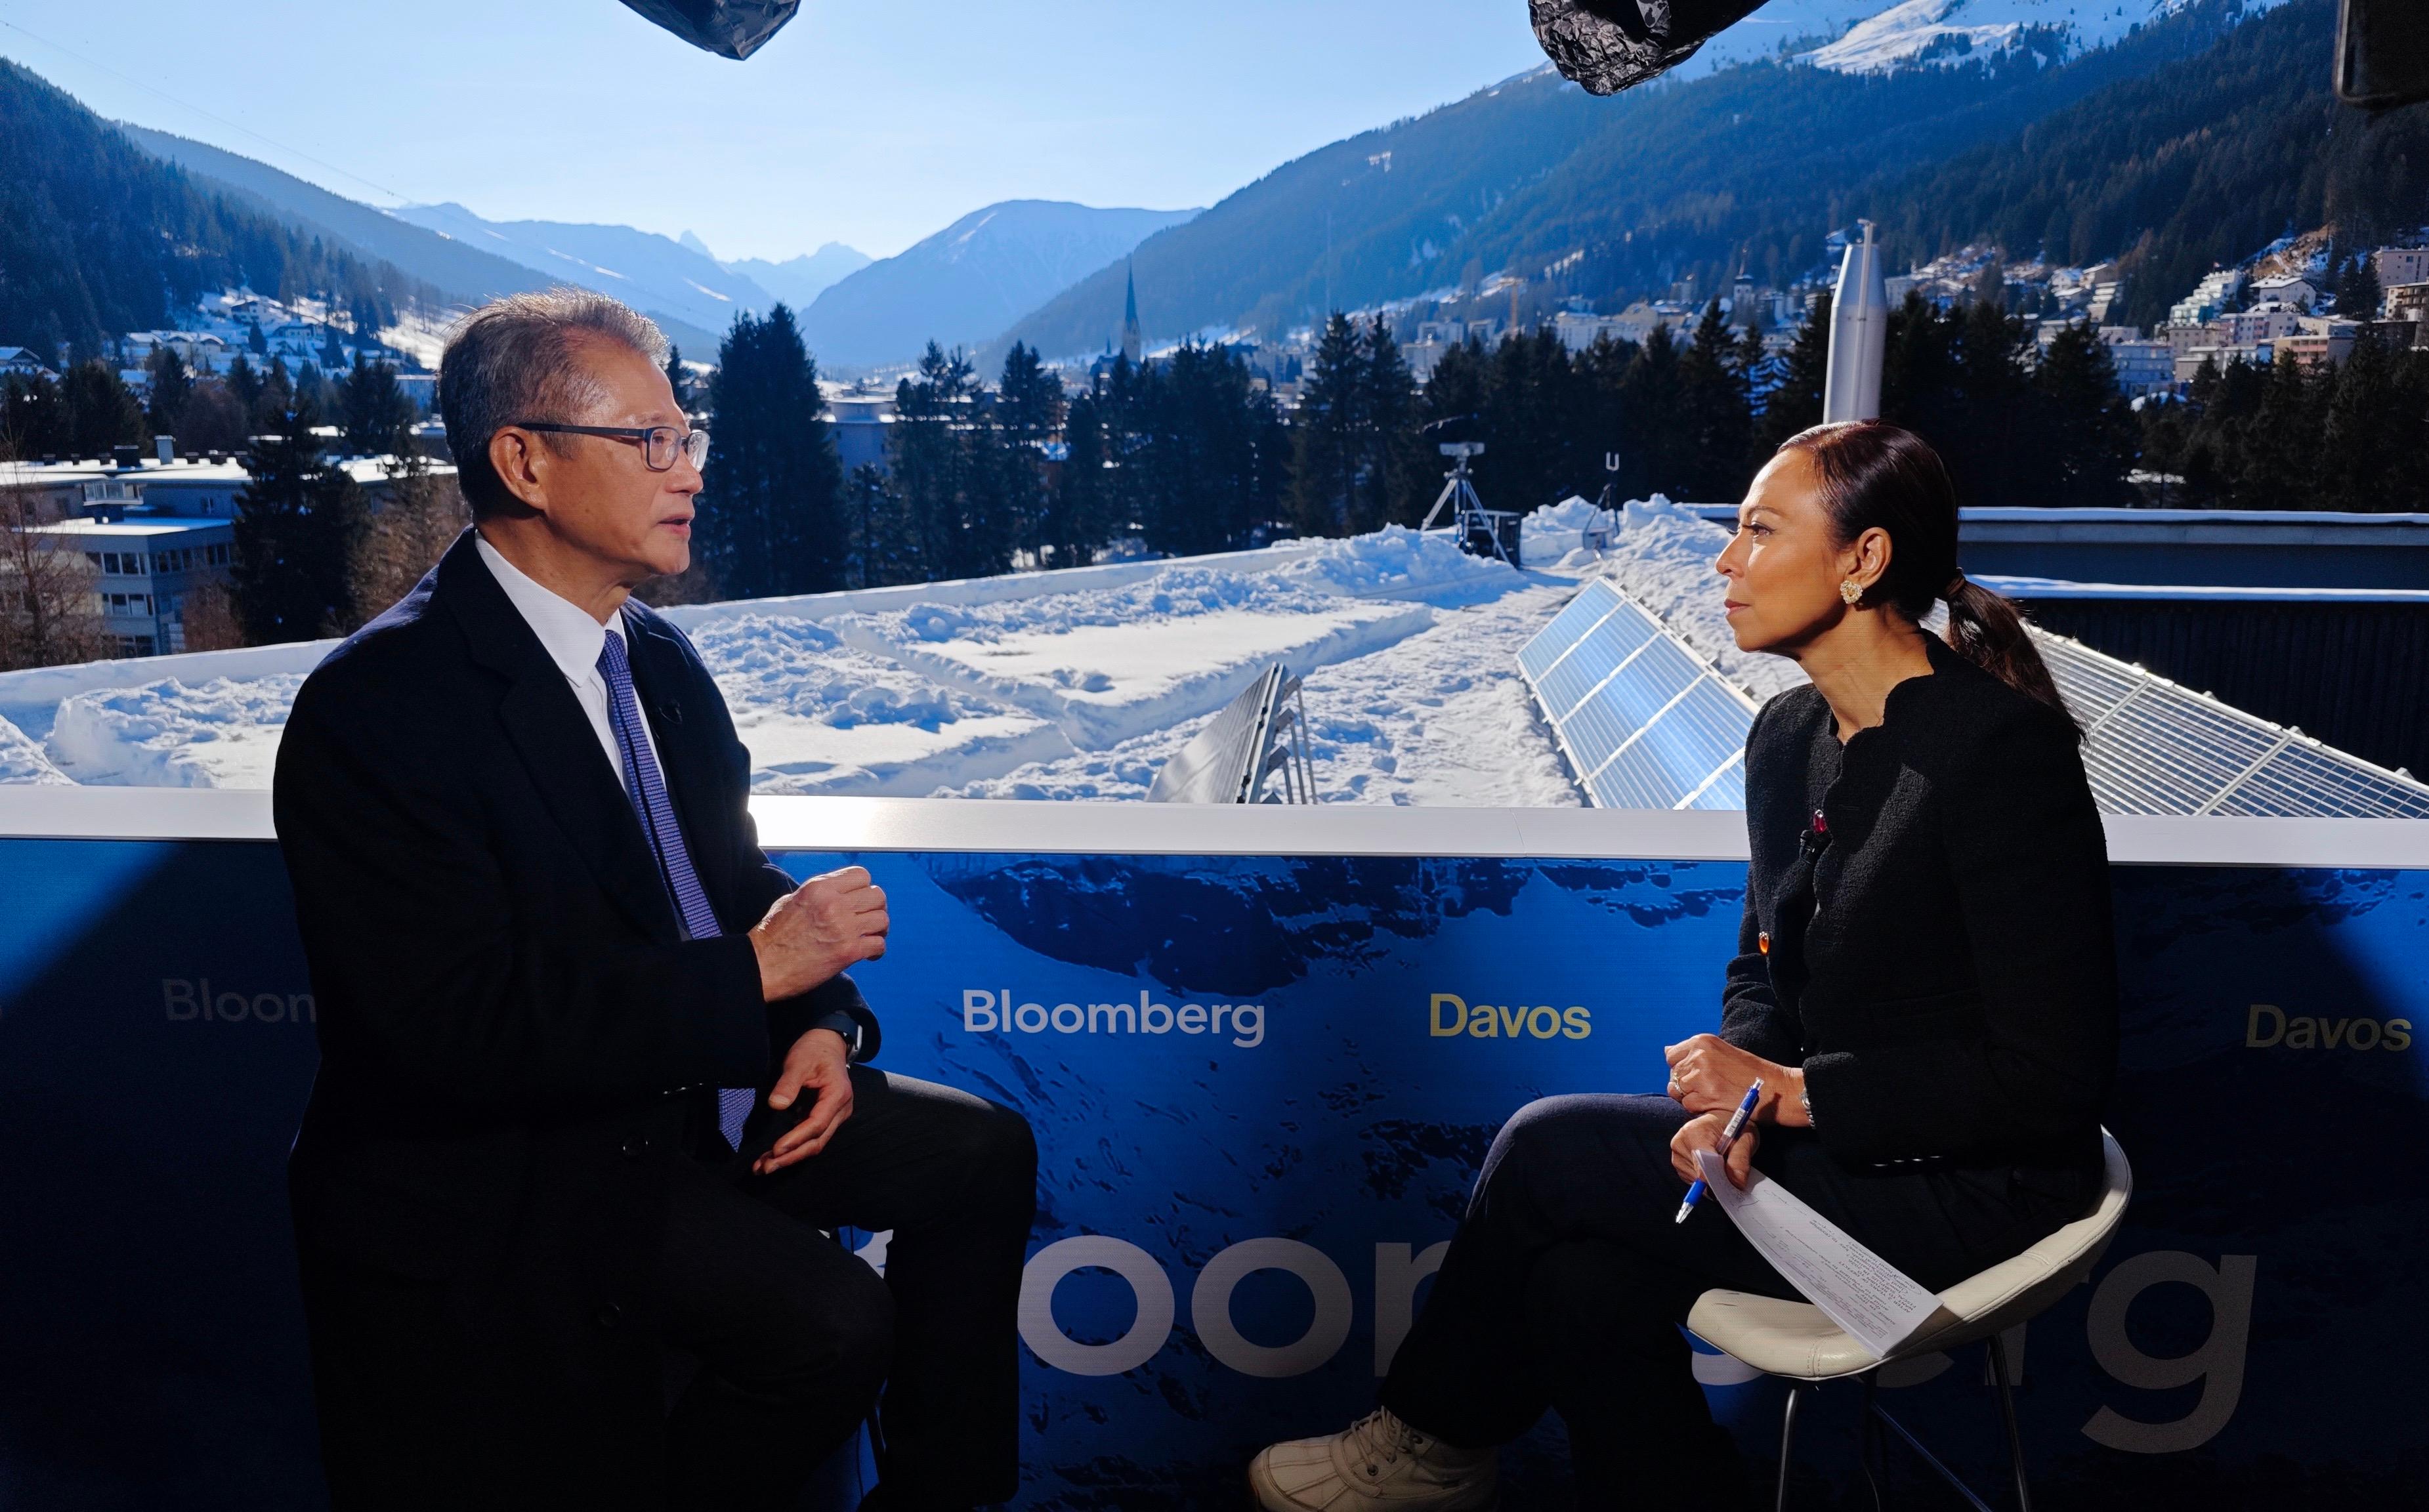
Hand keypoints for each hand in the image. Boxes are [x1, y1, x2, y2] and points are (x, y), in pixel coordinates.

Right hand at [748, 866, 887, 1002]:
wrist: (762, 966)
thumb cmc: (771, 937)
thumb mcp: (791, 901)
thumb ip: (817, 894)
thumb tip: (836, 893)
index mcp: (819, 888)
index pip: (861, 875)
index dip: (864, 888)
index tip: (860, 900)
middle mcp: (834, 904)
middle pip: (877, 895)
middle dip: (875, 907)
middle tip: (867, 919)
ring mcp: (843, 927)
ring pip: (882, 918)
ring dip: (878, 929)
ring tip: (869, 936)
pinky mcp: (848, 952)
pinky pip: (879, 945)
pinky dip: (876, 950)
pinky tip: (868, 954)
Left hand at [752, 1028, 853, 1174]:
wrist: (827, 1044)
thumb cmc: (813, 1050)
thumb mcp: (798, 1061)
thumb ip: (788, 1084)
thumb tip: (775, 1105)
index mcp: (838, 1095)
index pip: (817, 1123)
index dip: (796, 1139)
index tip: (775, 1150)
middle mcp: (841, 1110)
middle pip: (817, 1141)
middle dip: (791, 1156)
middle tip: (765, 1168)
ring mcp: (835, 1117)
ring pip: (814, 1143)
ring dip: (790, 1156)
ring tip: (763, 1167)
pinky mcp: (825, 1119)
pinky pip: (811, 1138)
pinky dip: (793, 1148)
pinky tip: (773, 1156)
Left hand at [1663, 1033, 1803, 1123]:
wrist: (1775, 1088)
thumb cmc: (1750, 1072)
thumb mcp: (1721, 1051)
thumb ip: (1695, 1053)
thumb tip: (1666, 1051)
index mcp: (1702, 1041)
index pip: (1672, 1056)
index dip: (1682, 1069)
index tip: (1696, 1075)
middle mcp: (1698, 1056)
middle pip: (1673, 1075)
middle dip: (1685, 1085)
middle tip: (1708, 1089)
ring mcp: (1700, 1076)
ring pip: (1677, 1091)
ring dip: (1691, 1097)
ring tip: (1712, 1096)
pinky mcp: (1705, 1096)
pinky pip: (1687, 1105)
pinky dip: (1698, 1109)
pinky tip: (1716, 1104)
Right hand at [1671, 1111, 1759, 1189]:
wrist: (1722, 1119)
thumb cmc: (1733, 1126)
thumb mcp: (1745, 1140)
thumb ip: (1740, 1161)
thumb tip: (1736, 1184)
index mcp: (1694, 1132)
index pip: (1701, 1166)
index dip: (1717, 1179)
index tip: (1731, 1185)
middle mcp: (1680, 1143)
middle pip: (1698, 1176)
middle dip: (1717, 1180)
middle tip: (1732, 1175)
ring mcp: (1677, 1155)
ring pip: (1696, 1181)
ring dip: (1712, 1181)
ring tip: (1723, 1166)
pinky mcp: (1678, 1164)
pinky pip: (1693, 1180)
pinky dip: (1706, 1180)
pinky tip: (1714, 1168)